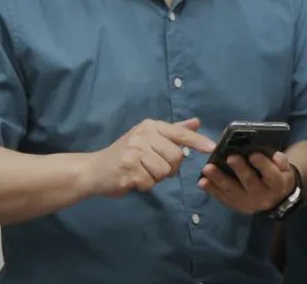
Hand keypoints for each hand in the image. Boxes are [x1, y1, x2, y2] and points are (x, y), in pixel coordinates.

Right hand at [84, 118, 214, 196]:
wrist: (94, 169)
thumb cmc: (125, 153)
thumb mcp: (148, 137)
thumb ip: (174, 130)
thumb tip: (197, 122)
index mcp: (150, 126)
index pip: (179, 133)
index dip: (197, 141)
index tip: (212, 148)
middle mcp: (143, 136)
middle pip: (176, 157)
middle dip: (170, 167)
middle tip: (154, 166)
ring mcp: (134, 153)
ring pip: (165, 172)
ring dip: (156, 178)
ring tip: (142, 171)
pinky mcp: (128, 170)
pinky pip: (150, 183)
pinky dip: (145, 185)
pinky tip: (134, 179)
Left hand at [198, 150, 297, 214]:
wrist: (276, 200)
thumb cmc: (278, 176)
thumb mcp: (285, 168)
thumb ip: (280, 161)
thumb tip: (273, 156)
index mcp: (277, 185)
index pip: (271, 175)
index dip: (262, 164)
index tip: (253, 154)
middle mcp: (262, 196)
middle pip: (250, 182)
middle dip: (239, 170)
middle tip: (230, 157)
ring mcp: (247, 203)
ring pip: (232, 191)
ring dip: (219, 179)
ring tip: (207, 169)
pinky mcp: (236, 206)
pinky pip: (223, 198)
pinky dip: (212, 190)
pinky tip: (202, 181)